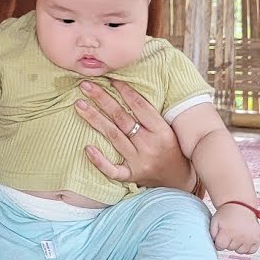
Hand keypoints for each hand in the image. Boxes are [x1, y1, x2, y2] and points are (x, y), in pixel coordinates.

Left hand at [75, 80, 194, 189]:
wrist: (180, 180)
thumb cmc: (172, 149)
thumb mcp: (167, 129)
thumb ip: (149, 114)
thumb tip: (125, 89)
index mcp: (162, 131)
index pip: (141, 107)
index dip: (125, 91)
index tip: (110, 79)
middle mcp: (150, 145)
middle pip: (122, 118)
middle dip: (102, 99)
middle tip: (86, 85)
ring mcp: (139, 162)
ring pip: (114, 136)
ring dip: (95, 119)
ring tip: (79, 105)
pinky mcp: (131, 176)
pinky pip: (113, 170)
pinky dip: (99, 160)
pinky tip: (87, 148)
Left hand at [209, 204, 259, 253]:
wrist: (241, 205)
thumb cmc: (226, 214)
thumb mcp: (215, 221)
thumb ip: (212, 235)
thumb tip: (215, 245)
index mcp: (227, 231)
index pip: (220, 247)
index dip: (219, 242)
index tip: (221, 236)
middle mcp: (239, 236)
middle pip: (230, 249)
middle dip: (228, 242)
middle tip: (230, 233)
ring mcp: (250, 238)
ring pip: (240, 251)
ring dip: (237, 246)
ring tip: (237, 236)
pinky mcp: (257, 239)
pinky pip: (251, 251)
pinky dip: (247, 247)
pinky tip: (244, 240)